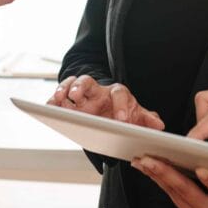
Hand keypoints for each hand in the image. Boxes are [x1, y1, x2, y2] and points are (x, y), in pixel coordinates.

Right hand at [48, 75, 163, 128]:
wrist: (106, 112)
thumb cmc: (122, 112)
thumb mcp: (135, 116)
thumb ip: (146, 120)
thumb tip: (159, 125)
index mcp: (116, 94)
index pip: (119, 93)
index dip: (121, 105)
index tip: (121, 120)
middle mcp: (97, 90)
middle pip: (88, 81)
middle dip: (81, 87)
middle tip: (77, 96)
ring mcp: (81, 94)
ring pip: (71, 84)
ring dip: (64, 89)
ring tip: (58, 99)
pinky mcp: (67, 101)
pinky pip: (58, 96)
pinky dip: (52, 101)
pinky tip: (48, 108)